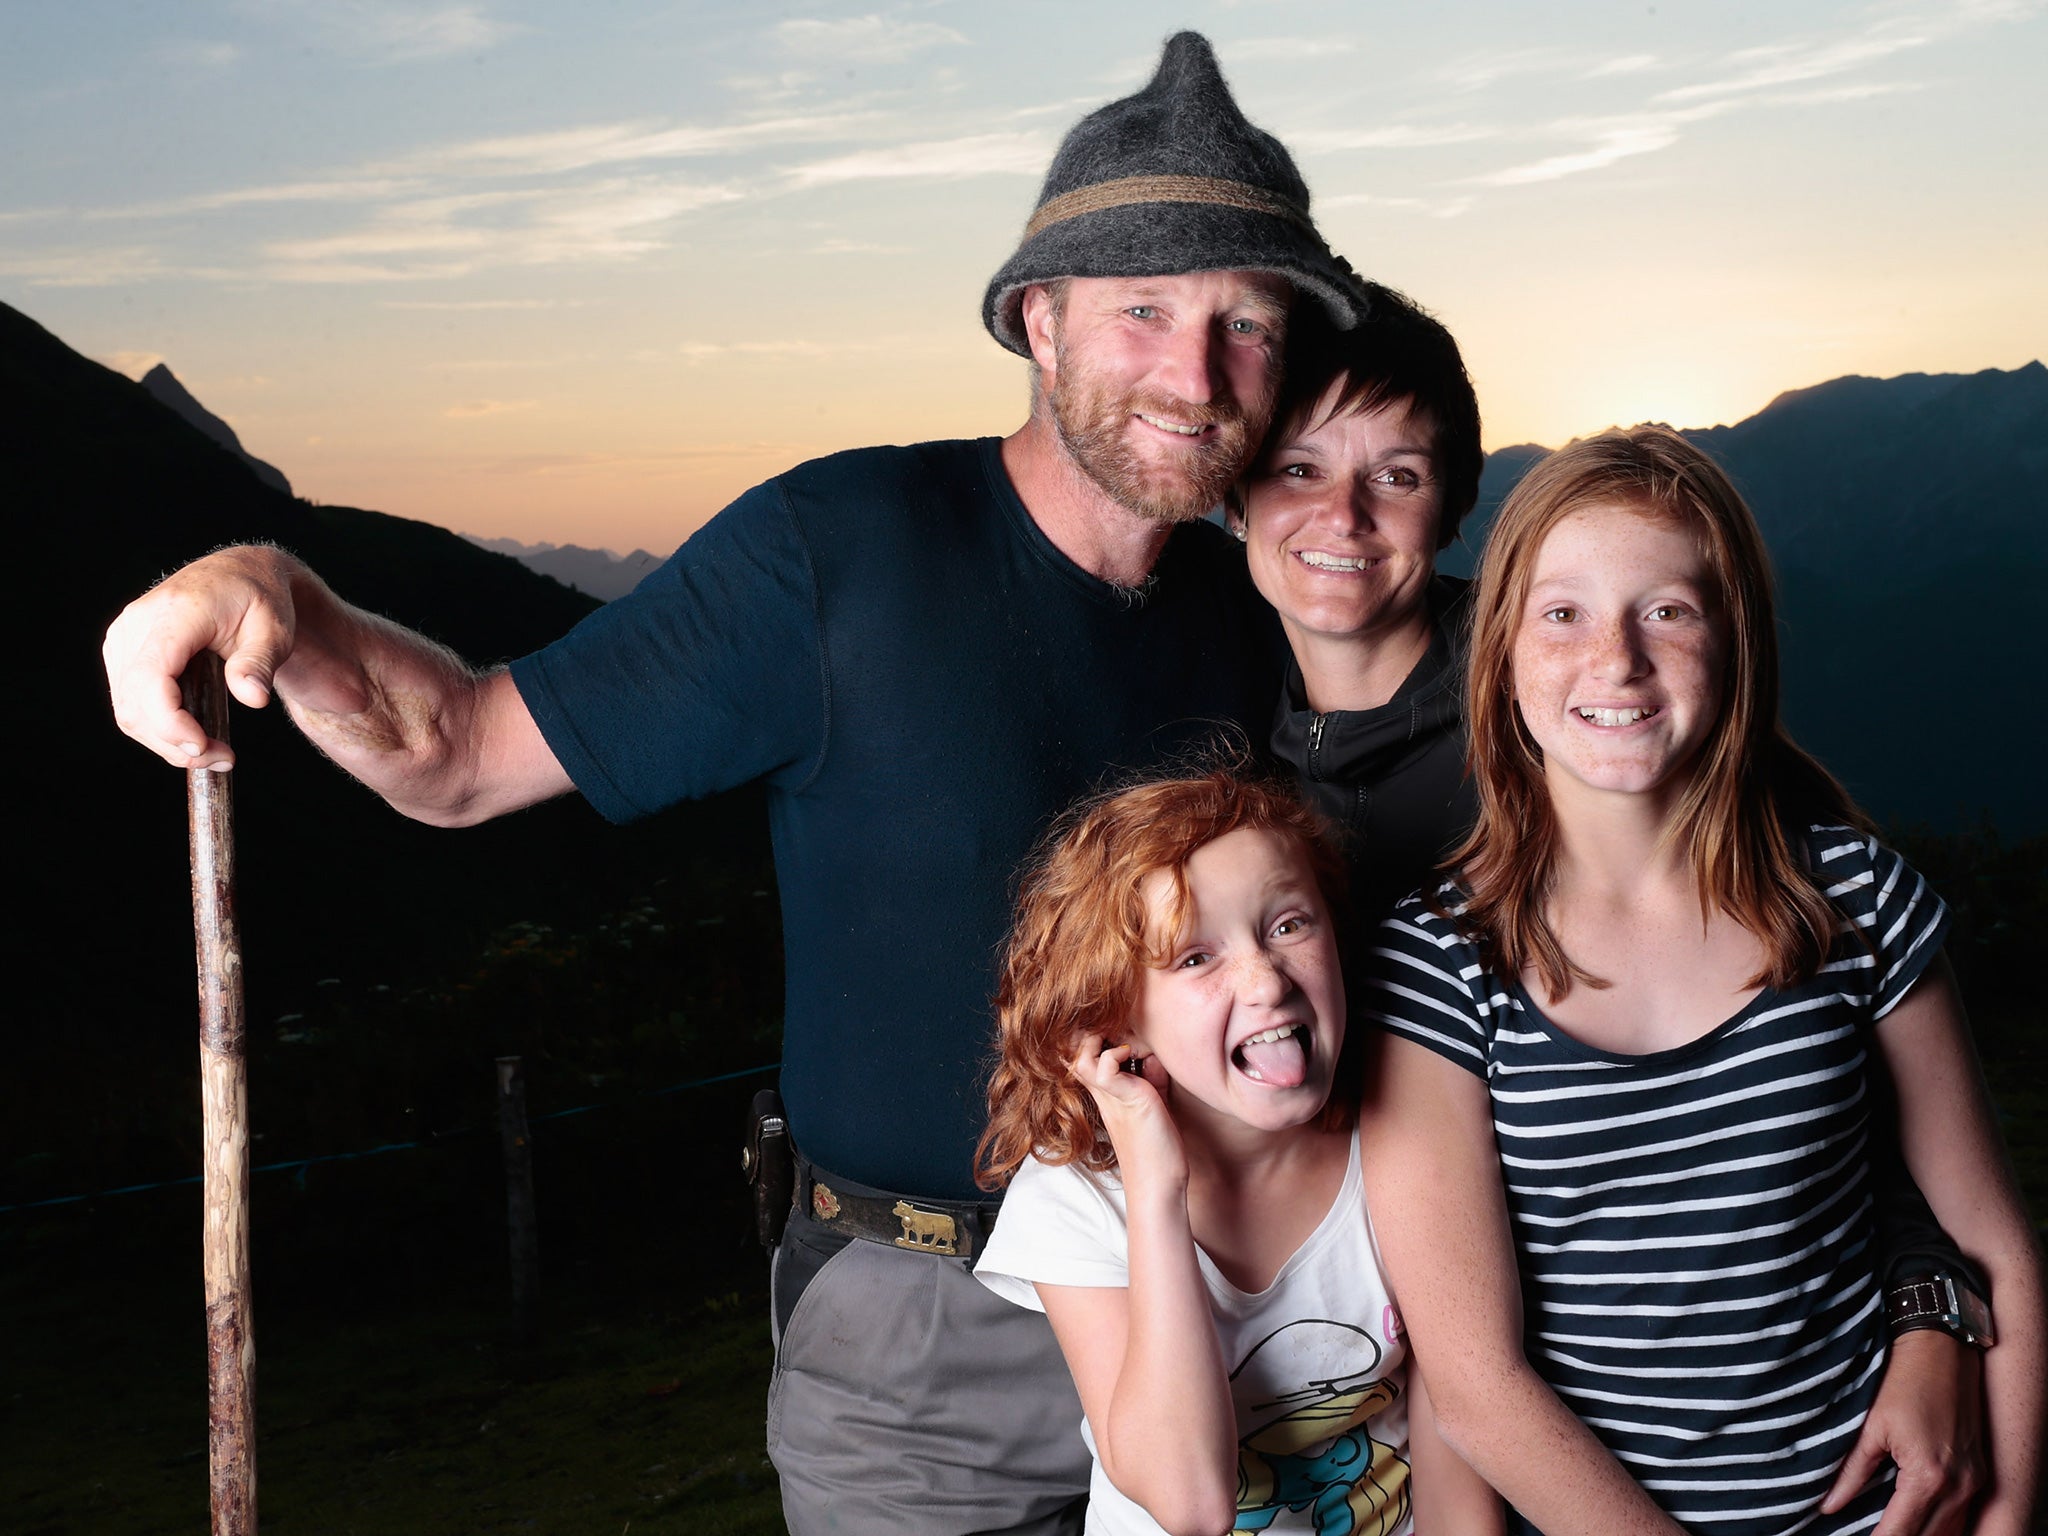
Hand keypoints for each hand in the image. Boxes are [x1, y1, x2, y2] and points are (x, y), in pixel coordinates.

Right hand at [104, 546, 302, 770]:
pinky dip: (159, 729)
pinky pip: (131, 703)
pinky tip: (195, 736)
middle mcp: (138, 624)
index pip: (150, 677)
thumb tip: (253, 697)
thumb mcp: (275, 629)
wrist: (242, 575)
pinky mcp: (124, 653)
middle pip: (134, 702)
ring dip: (166, 742)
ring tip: (216, 753)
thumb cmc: (261, 600)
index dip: (169, 722)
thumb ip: (260, 663)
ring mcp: (125, 638)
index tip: (204, 748)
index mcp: (175, 613)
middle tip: (223, 759)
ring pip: (128, 710)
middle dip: (174, 743)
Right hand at [1069, 1032, 1184, 1189]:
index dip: (1088, 1034)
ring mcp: (1111, 1095)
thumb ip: (1148, 1076)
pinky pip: (1105, 1067)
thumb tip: (1150, 1054)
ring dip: (1096, 1040)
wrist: (1158, 1184)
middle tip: (1114, 1029)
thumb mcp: (1151, 1102)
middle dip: (1086, 1031)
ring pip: (1079, 1055)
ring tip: (1119, 1041)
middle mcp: (1101, 1092)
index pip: (1079, 1053)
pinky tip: (1131, 1056)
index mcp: (1104, 1091)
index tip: (1113, 1026)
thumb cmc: (1157, 1146)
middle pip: (1070, 1050)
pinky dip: (1115, 1054)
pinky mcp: (1127, 1099)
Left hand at [1821, 1329, 1983, 1534]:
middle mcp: (1960, 1486)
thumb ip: (1851, 1473)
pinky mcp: (1981, 1473)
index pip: (1901, 1530)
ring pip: (1950, 1531)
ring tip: (1890, 1529)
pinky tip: (1917, 1521)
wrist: (1943, 1350)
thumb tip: (1829, 1507)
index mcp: (1928, 1477)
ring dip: (1922, 1534)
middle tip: (1871, 1535)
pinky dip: (1941, 1524)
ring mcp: (1976, 1481)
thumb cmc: (1904, 1382)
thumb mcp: (1871, 1428)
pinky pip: (1962, 1514)